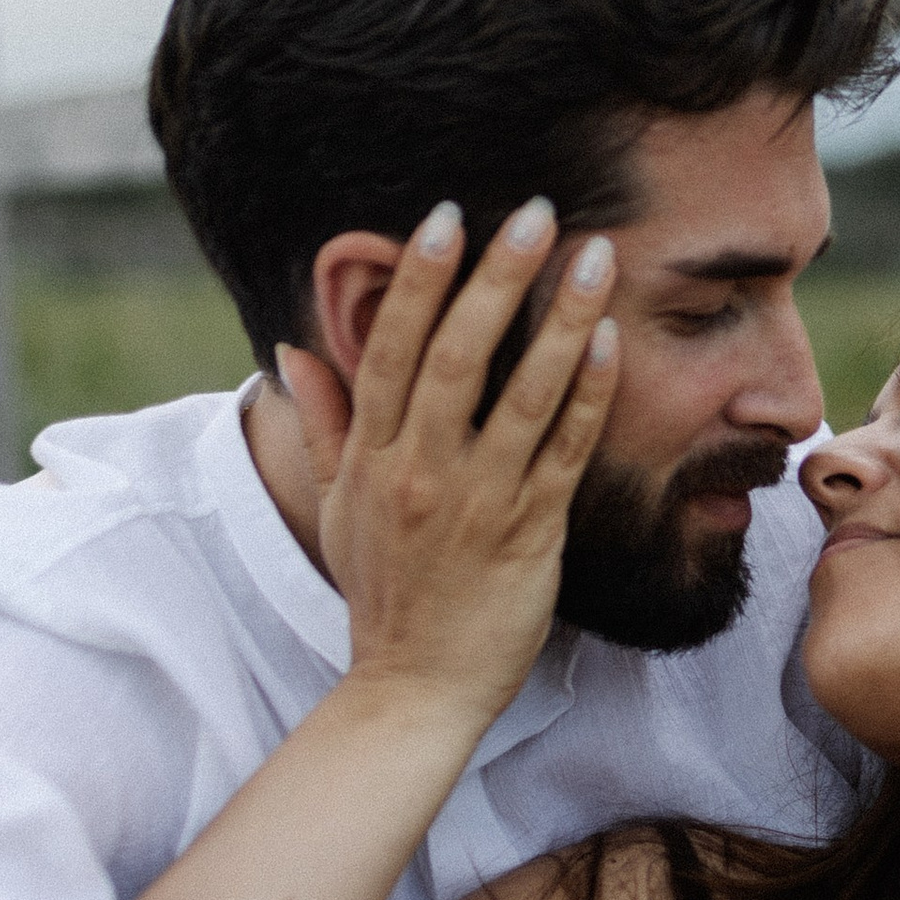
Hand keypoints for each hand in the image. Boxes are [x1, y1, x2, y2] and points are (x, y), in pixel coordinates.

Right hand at [278, 199, 619, 738]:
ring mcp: (477, 501)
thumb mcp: (337, 506)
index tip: (445, 218)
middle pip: (455, 355)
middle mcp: (421, 470)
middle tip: (532, 211)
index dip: (419, 281)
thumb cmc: (382, 593)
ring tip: (593, 257)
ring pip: (522, 394)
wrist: (414, 688)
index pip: (390, 349)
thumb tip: (289, 351)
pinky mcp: (529, 534)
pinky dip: (587, 395)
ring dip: (561, 320)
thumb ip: (323, 422)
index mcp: (374, 456)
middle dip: (495, 278)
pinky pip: (564, 452)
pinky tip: (610, 343)